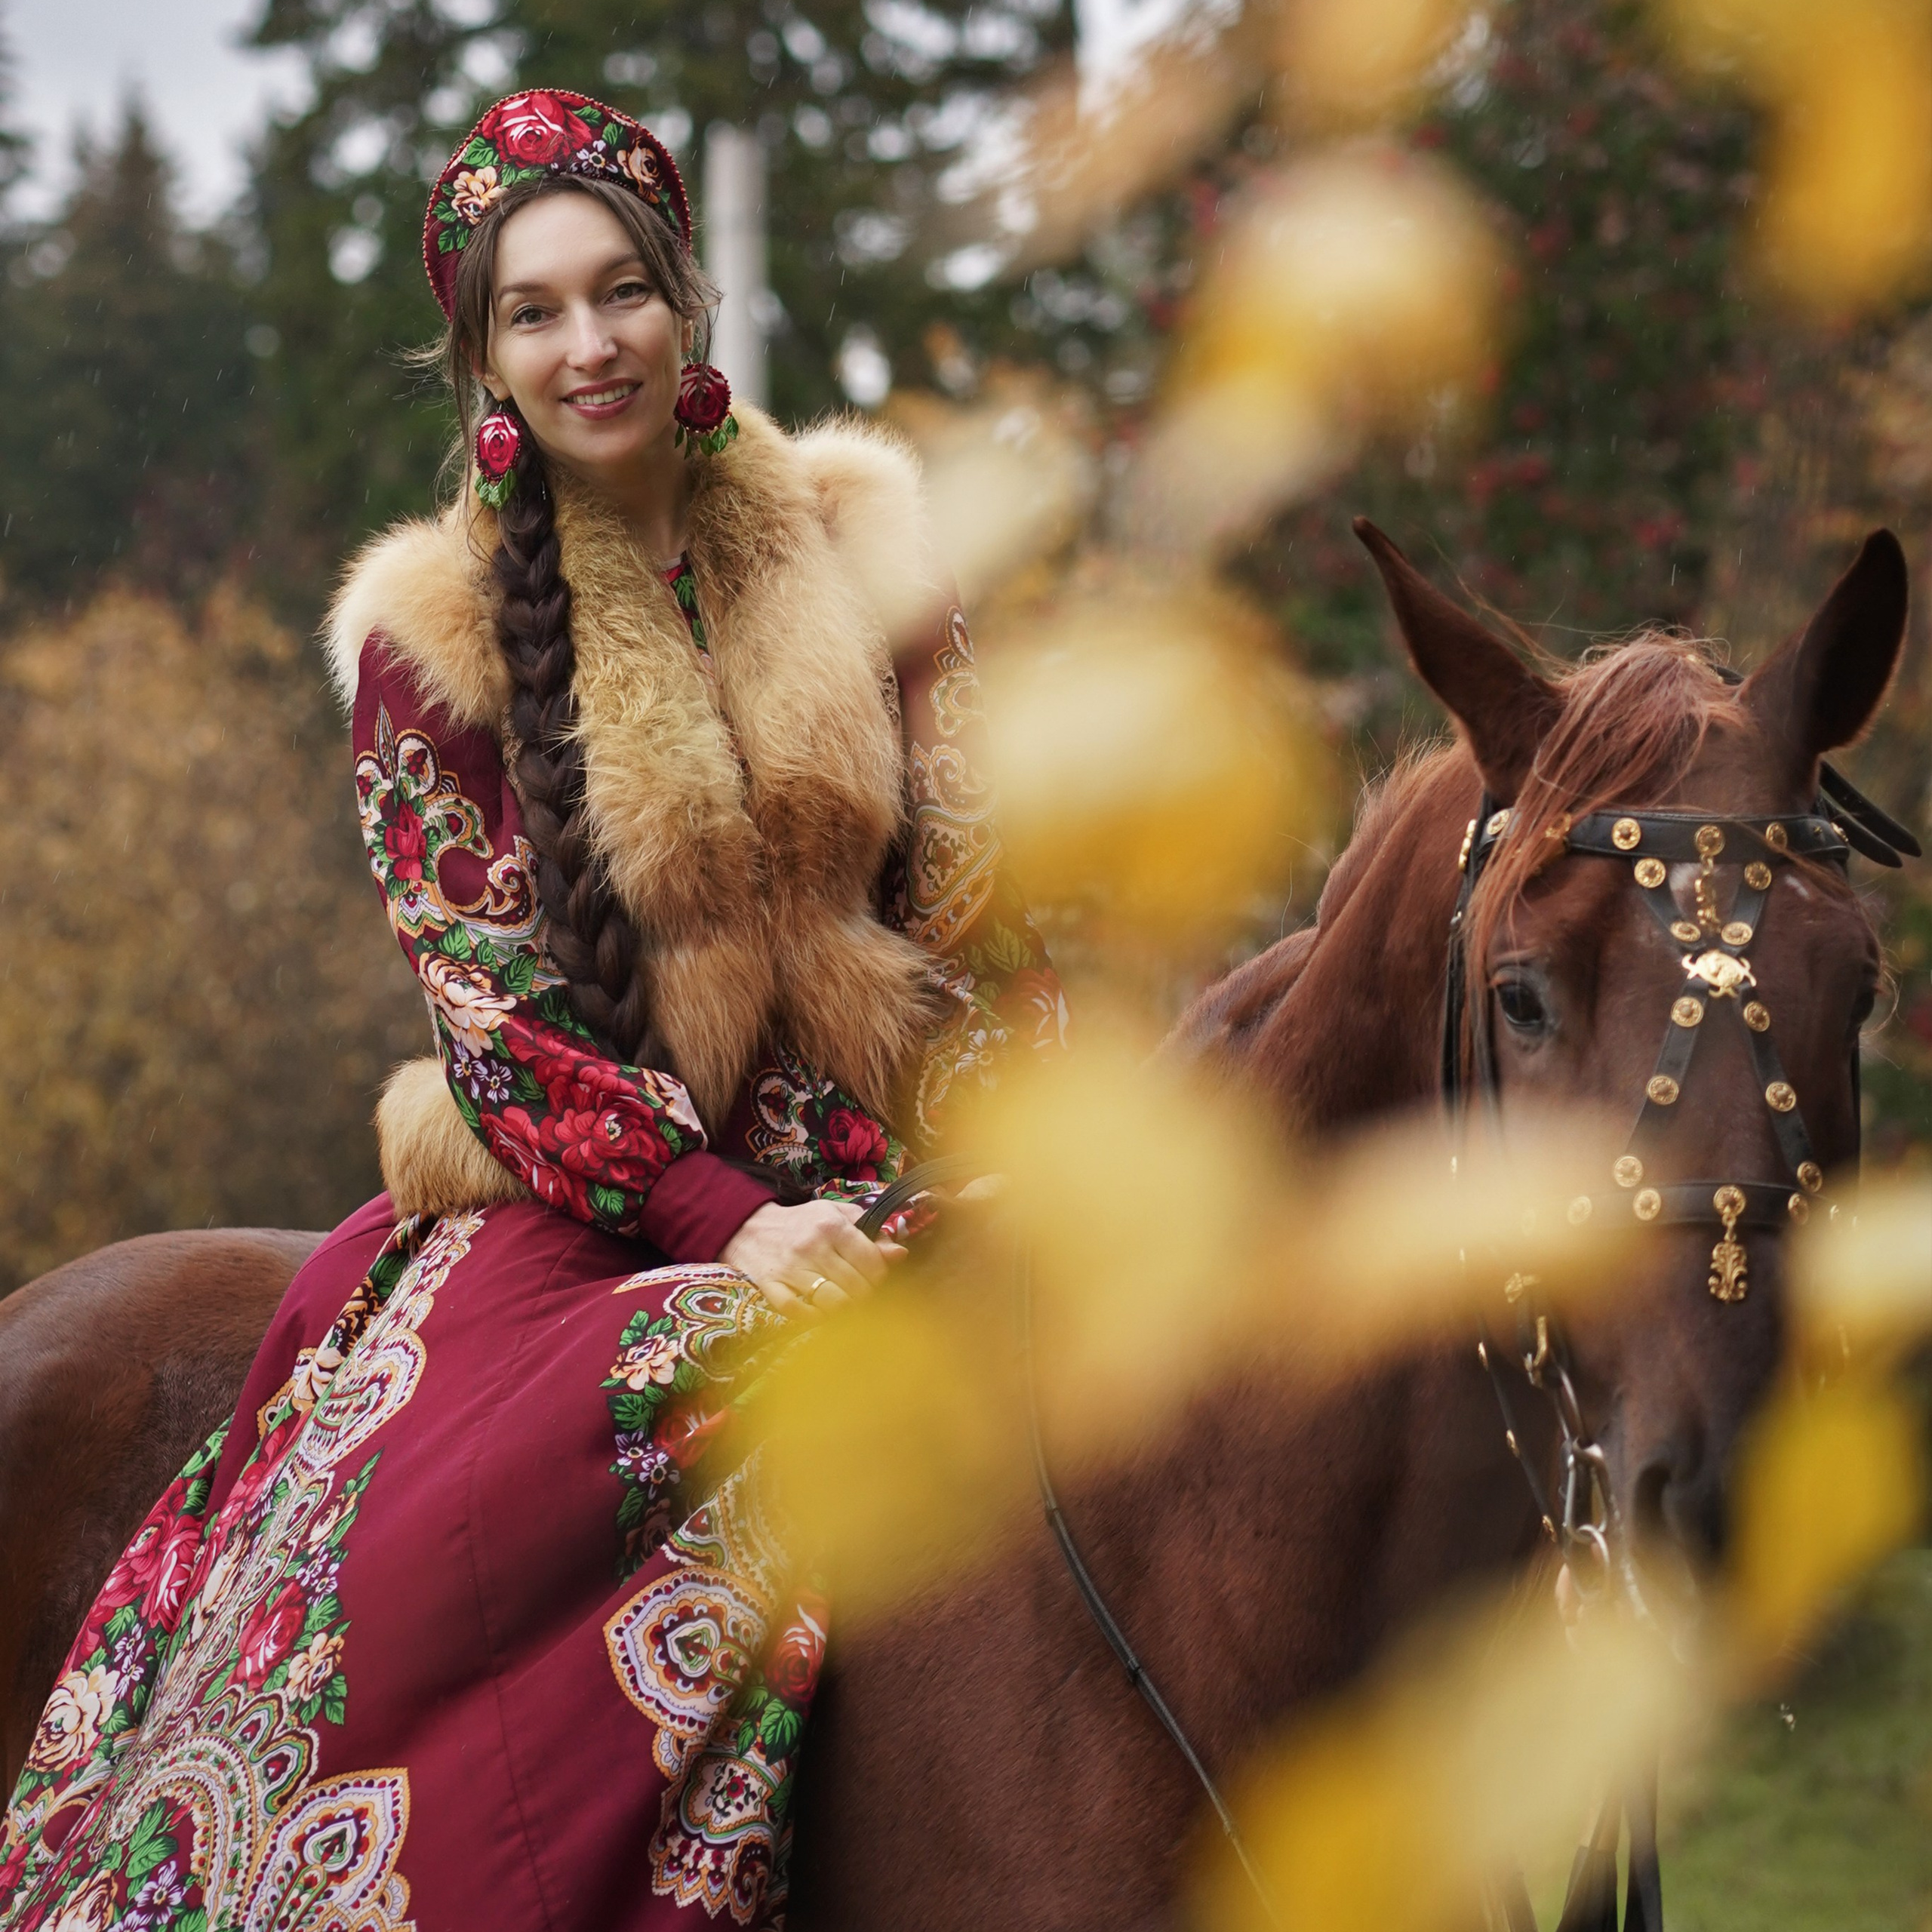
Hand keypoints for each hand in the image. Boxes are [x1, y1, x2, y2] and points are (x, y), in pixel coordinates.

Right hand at [719, 1198, 905, 1318]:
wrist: (748, 1226)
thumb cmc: (802, 1223)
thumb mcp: (836, 1215)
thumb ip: (871, 1232)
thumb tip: (900, 1254)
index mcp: (832, 1225)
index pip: (872, 1262)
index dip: (880, 1276)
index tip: (875, 1277)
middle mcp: (812, 1246)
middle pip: (856, 1287)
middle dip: (865, 1295)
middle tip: (861, 1293)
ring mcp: (789, 1268)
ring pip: (832, 1302)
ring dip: (844, 1309)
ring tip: (845, 1304)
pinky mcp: (770, 1286)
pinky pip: (797, 1312)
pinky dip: (812, 1318)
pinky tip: (820, 1313)